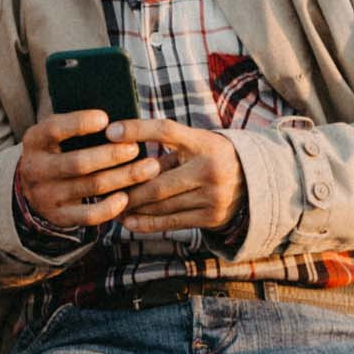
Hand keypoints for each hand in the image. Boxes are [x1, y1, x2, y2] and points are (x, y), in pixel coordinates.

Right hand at [15, 110, 163, 230]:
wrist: (34, 187)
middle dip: (111, 155)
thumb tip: (115, 119)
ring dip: (123, 177)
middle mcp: (36, 170)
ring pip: (91, 187)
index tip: (106, 118)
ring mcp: (47, 196)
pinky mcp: (60, 217)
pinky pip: (89, 216)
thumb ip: (77, 125)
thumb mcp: (57, 133)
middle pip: (78, 163)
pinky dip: (111, 207)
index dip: (79, 123)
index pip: (55, 129)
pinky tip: (127, 196)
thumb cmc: (58, 150)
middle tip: (136, 148)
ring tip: (149, 168)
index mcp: (35, 141)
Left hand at [108, 118, 245, 235]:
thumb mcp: (196, 143)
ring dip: (133, 207)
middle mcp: (210, 169)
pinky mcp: (211, 217)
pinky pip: (172, 222)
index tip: (110, 132)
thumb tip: (118, 144)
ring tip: (110, 206)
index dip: (137, 130)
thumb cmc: (211, 156)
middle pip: (158, 181)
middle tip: (100, 188)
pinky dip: (147, 223)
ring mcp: (213, 196)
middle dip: (127, 188)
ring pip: (162, 205)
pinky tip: (128, 222)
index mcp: (204, 142)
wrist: (254, 182)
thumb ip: (165, 147)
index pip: (166, 130)